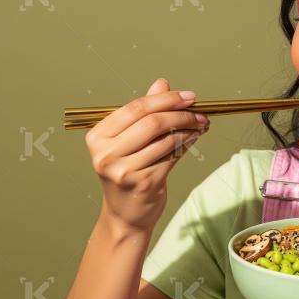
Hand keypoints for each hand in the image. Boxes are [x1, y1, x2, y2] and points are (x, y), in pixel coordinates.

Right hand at [85, 78, 209, 231]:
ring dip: (189, 130)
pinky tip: (194, 139)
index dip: (166, 99)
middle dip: (182, 114)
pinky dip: (187, 144)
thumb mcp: (128, 141)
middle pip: (152, 122)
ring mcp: (124, 170)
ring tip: (201, 125)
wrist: (125, 215)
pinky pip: (173, 157)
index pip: (135, 108)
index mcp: (98, 137)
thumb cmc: (127, 173)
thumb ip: (143, 113)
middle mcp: (106, 154)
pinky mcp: (144, 183)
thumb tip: (161, 83)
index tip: (189, 96)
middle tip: (201, 113)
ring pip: (166, 140)